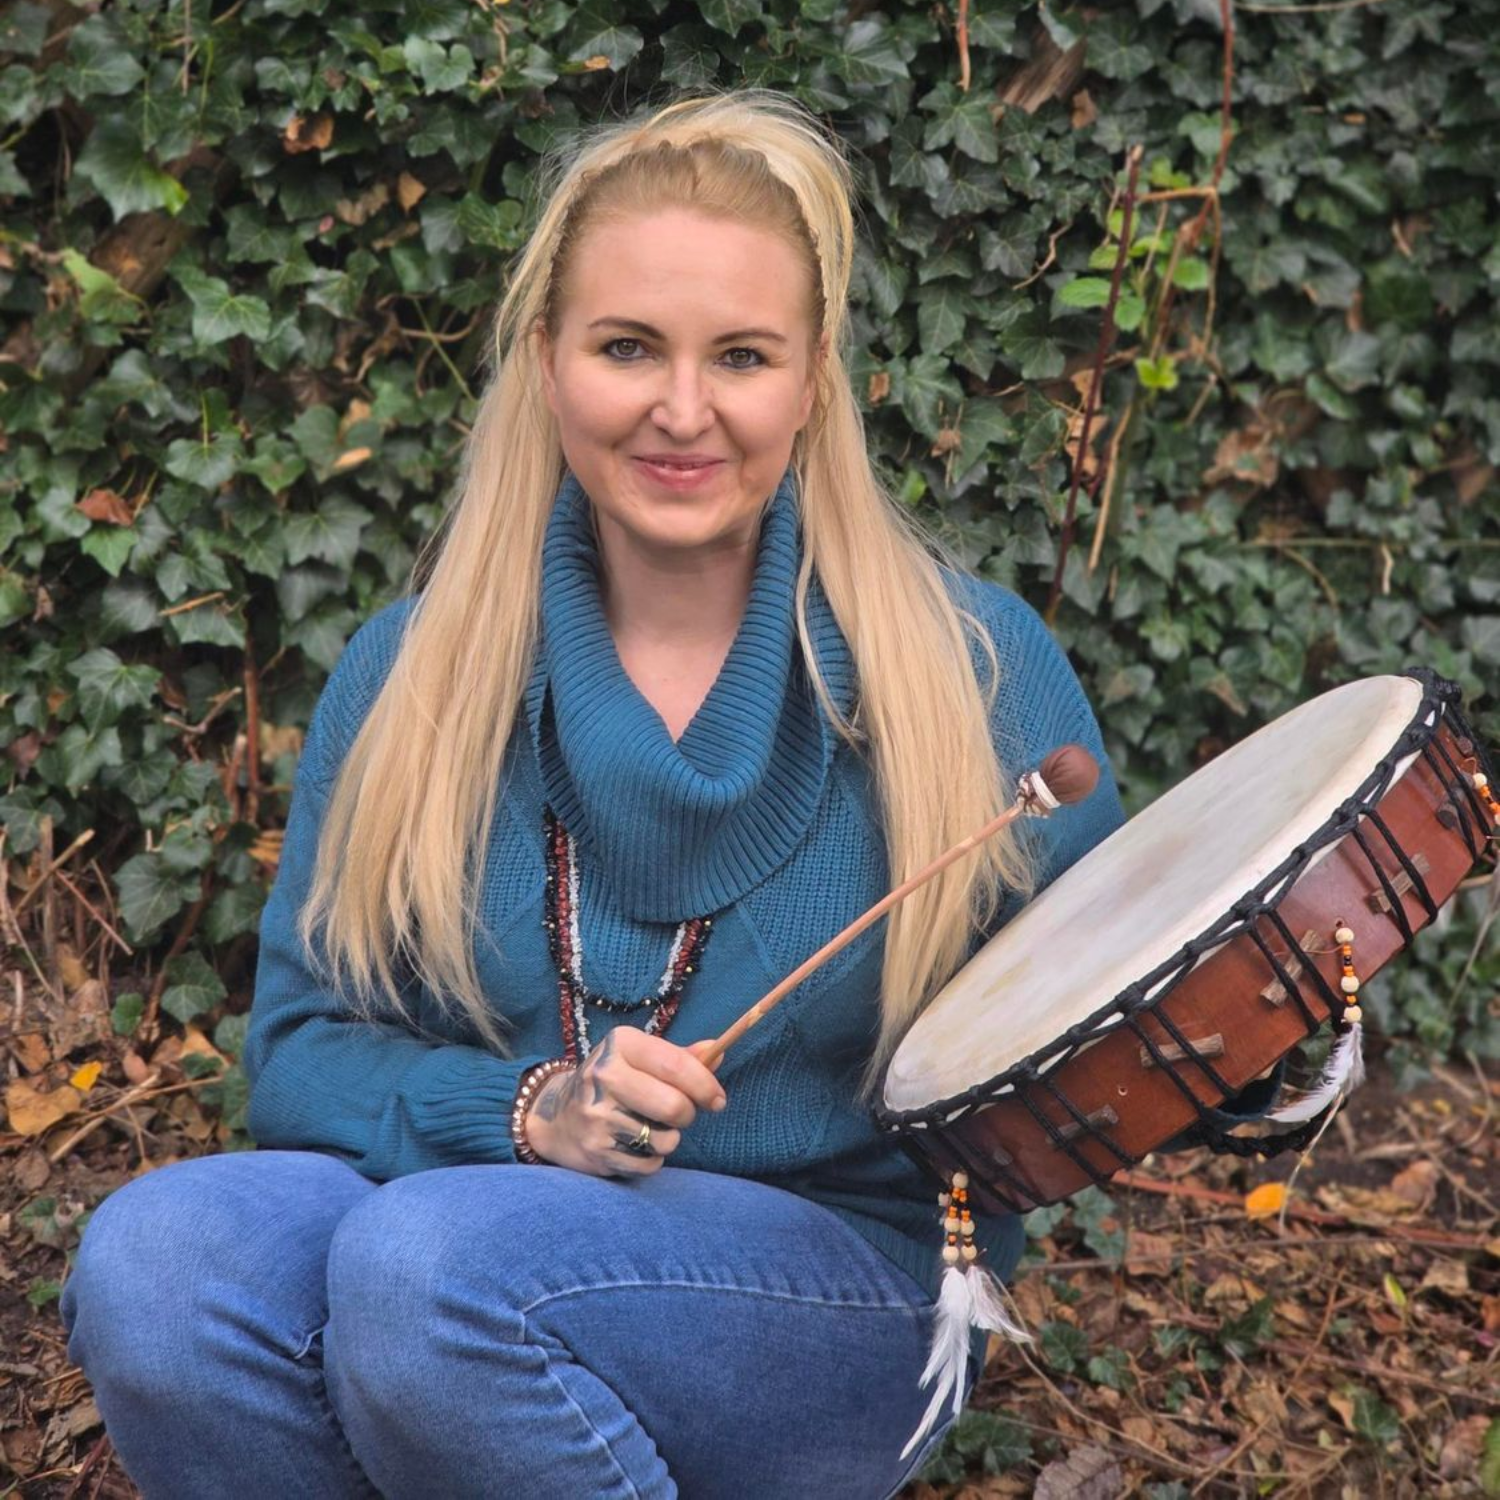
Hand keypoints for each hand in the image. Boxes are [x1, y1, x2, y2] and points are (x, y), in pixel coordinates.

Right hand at [524, 1029, 727, 1177]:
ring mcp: (597, 1115)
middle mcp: (604, 1075)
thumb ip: (680, 1057)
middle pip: (674, 1106)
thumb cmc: (613, 1083)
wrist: (557, 1117)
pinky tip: (636, 1145)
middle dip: (688, 1114)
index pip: (676, 1064)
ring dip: (669, 1138)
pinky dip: (652, 1159)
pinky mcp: (595, 1150)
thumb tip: (717, 1051)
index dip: (706, 1085)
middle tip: (680, 1114)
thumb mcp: (639, 1059)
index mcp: (620, 1044)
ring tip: (652, 1128)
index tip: (717, 1099)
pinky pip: (649, 1163)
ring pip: (665, 1139)